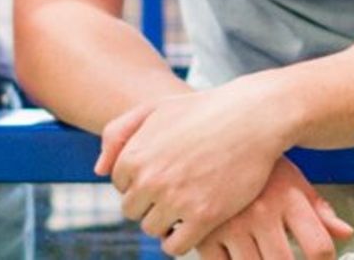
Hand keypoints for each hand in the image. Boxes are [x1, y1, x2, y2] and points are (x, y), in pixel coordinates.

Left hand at [95, 84, 292, 255]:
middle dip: (151, 203)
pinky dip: (180, 241)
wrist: (255, 116)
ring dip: (166, 221)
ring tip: (188, 203)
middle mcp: (150, 179)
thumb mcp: (155, 108)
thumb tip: (98, 172)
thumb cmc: (204, 110)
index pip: (121, 186)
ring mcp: (177, 199)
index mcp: (134, 155)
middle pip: (133, 211)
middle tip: (179, 189)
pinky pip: (176, 246)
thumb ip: (118, 133)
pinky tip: (194, 224)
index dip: (143, 180)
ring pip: (153, 229)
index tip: (166, 171)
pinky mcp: (205, 216)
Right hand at [184, 158, 353, 259]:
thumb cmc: (255, 161)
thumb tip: (346, 233)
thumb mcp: (292, 179)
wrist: (211, 137)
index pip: (318, 247)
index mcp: (288, 198)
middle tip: (284, 256)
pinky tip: (233, 251)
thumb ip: (319, 209)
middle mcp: (261, 211)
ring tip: (258, 251)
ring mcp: (230, 223)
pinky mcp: (203, 232)